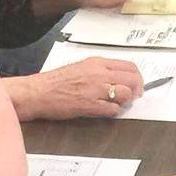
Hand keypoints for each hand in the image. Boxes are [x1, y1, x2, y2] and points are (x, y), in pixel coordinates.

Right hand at [15, 56, 145, 119]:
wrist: (38, 92)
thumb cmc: (56, 82)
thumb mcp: (81, 67)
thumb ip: (100, 71)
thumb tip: (118, 78)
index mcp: (97, 63)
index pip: (129, 66)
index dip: (137, 77)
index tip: (137, 85)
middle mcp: (98, 74)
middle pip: (132, 80)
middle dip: (136, 90)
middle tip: (133, 97)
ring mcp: (95, 90)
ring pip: (125, 94)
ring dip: (125, 102)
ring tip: (117, 104)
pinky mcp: (89, 105)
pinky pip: (113, 110)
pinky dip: (113, 112)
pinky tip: (105, 111)